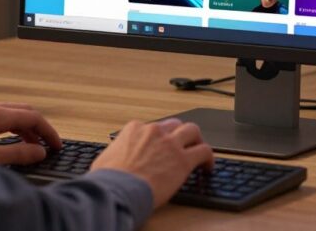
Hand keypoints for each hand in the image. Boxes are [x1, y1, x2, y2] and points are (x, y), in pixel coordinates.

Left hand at [0, 102, 62, 164]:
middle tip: (48, 144)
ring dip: (25, 128)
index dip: (48, 131)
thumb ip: (17, 154)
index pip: (32, 116)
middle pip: (23, 111)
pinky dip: (11, 128)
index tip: (56, 144)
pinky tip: (9, 142)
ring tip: (31, 146)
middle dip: (39, 127)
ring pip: (10, 114)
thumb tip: (38, 151)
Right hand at [91, 118, 213, 208]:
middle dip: (179, 134)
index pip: (153, 127)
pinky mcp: (183, 159)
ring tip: (198, 151)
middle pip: (175, 125)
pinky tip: (207, 166)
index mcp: (135, 129)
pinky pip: (204, 151)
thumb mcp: (106, 159)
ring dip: (196, 140)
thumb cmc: (109, 179)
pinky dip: (208, 157)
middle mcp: (154, 131)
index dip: (159, 138)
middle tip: (182, 145)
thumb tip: (114, 161)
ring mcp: (170, 143)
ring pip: (192, 131)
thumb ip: (116, 154)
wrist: (118, 190)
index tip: (161, 147)